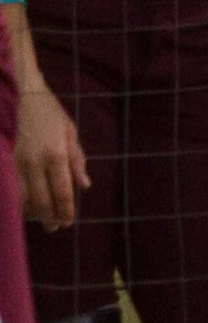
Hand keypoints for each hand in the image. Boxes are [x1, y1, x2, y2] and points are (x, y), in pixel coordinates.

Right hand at [17, 83, 87, 232]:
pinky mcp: (3, 161)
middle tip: (55, 227)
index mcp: (55, 154)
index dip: (65, 210)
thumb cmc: (49, 113)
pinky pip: (8, 189)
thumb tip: (84, 186)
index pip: (62, 190)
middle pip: (41, 200)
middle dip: (49, 217)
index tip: (68, 222)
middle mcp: (34, 161)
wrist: (21, 95)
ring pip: (21, 198)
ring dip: (31, 213)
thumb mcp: (70, 132)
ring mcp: (15, 162)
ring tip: (40, 219)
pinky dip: (16, 201)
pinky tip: (22, 207)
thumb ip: (77, 160)